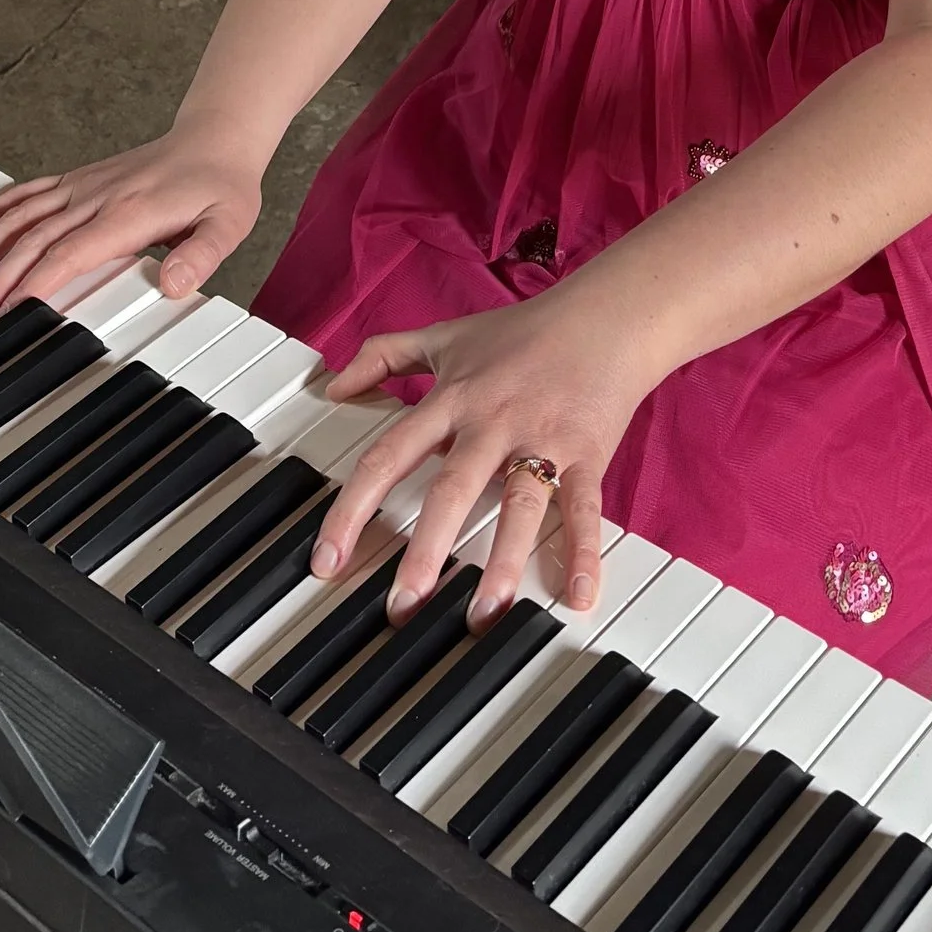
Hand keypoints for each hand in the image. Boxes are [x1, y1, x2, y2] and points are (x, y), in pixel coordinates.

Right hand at [0, 127, 262, 329]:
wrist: (215, 140)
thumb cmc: (221, 186)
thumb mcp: (230, 224)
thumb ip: (203, 255)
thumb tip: (172, 284)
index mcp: (127, 213)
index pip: (68, 253)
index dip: (32, 283)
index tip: (3, 313)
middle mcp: (96, 197)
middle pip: (32, 241)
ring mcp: (82, 187)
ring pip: (19, 216)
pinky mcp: (76, 180)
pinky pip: (24, 195)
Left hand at [314, 289, 663, 628]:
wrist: (603, 317)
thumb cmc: (522, 332)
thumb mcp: (444, 337)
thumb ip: (384, 357)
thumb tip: (333, 385)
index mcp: (452, 399)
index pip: (389, 455)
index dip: (352, 508)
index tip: (327, 560)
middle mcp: (492, 422)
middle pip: (452, 488)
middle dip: (425, 550)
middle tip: (403, 606)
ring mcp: (541, 439)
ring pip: (518, 504)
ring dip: (502, 562)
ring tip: (483, 614)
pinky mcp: (587, 453)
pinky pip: (584, 508)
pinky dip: (584, 551)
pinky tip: (579, 596)